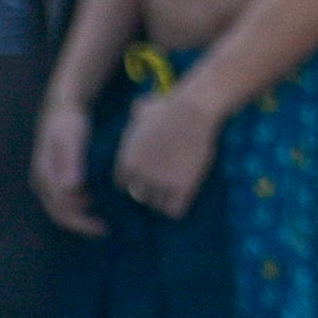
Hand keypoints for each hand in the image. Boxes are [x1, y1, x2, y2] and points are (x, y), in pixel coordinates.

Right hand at [29, 87, 100, 237]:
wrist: (62, 108)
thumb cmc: (68, 122)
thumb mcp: (71, 138)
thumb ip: (71, 161)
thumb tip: (71, 188)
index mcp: (45, 176)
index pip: (60, 207)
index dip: (80, 220)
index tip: (101, 225)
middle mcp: (43, 183)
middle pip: (59, 213)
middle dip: (81, 223)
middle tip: (104, 229)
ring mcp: (48, 181)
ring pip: (62, 208)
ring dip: (80, 216)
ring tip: (102, 219)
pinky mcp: (56, 178)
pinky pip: (66, 199)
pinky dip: (80, 206)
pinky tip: (96, 204)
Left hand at [111, 77, 217, 220]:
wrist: (194, 110)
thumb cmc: (170, 106)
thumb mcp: (144, 109)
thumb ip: (135, 118)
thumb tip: (136, 110)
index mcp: (126, 161)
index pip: (124, 184)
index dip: (137, 181)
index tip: (150, 176)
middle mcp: (139, 176)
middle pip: (140, 196)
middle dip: (151, 191)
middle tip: (166, 182)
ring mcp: (159, 183)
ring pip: (157, 205)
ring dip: (166, 200)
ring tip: (176, 189)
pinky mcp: (181, 188)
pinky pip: (174, 211)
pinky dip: (179, 207)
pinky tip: (184, 196)